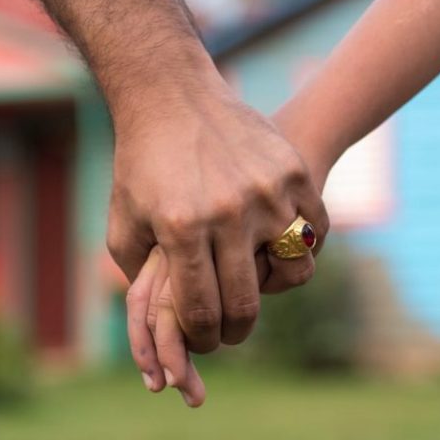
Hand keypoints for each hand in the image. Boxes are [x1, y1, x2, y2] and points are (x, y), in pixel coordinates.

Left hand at [108, 81, 327, 391]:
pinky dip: (303, 246)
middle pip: (244, 303)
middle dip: (235, 330)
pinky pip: (314, 231)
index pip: (201, 310)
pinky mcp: (293, 172)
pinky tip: (279, 246)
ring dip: (272, 283)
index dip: (203, 339)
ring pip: (290, 270)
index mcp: (182, 229)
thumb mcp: (124, 224)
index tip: (205, 342)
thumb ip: (139, 280)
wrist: (172, 97)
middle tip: (230, 331)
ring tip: (254, 281)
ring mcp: (266, 191)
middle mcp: (228, 212)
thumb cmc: (141, 166)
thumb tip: (165, 327)